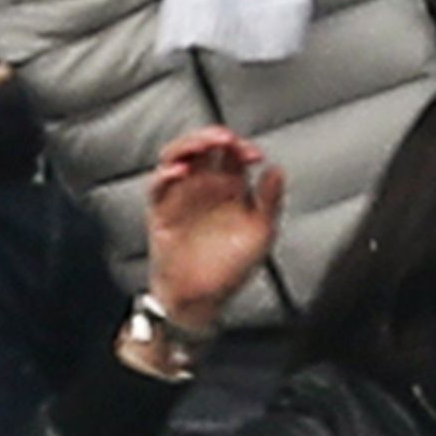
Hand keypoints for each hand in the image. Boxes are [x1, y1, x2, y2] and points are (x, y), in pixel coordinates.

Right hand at [144, 128, 282, 333]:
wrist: (203, 298)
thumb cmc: (231, 268)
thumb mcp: (260, 233)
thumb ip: (270, 201)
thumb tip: (277, 169)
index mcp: (229, 188)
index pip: (232, 154)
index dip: (242, 148)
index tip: (254, 155)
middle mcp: (204, 186)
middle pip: (202, 147)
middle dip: (213, 137)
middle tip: (226, 138)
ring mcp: (181, 195)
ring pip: (177, 157)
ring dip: (188, 146)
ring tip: (202, 145)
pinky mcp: (161, 210)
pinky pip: (158, 186)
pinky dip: (166, 175)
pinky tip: (179, 172)